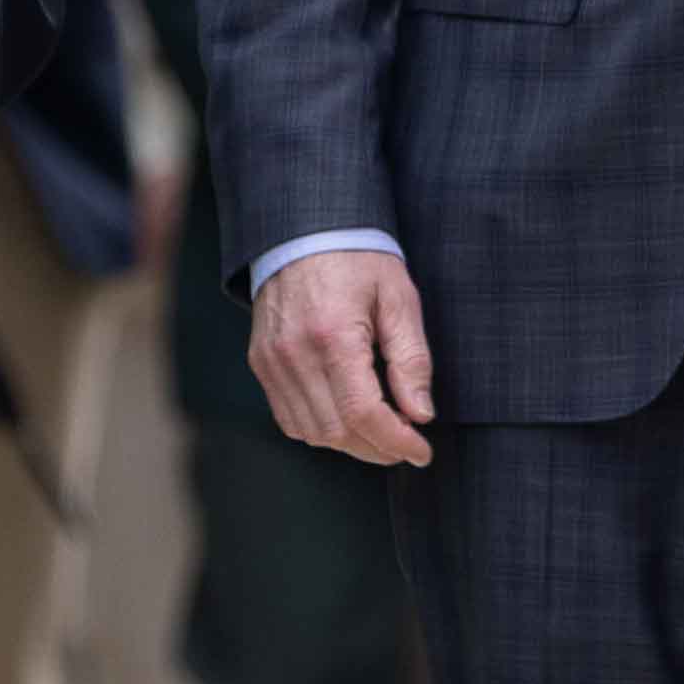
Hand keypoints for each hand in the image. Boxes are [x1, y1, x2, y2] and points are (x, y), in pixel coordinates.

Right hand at [250, 246, 437, 470]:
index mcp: (333, 335)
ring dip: (351, 443)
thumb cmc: (358, 259)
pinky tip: (347, 417)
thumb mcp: (399, 299)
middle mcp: (294, 354)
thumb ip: (411, 359)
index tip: (422, 452)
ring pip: (311, 432)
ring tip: (382, 430)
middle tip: (407, 442)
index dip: (397, 442)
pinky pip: (289, 418)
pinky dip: (321, 429)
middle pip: (337, 432)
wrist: (302, 231)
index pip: (363, 414)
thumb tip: (421, 414)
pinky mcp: (262, 364)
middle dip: (378, 448)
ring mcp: (272, 362)